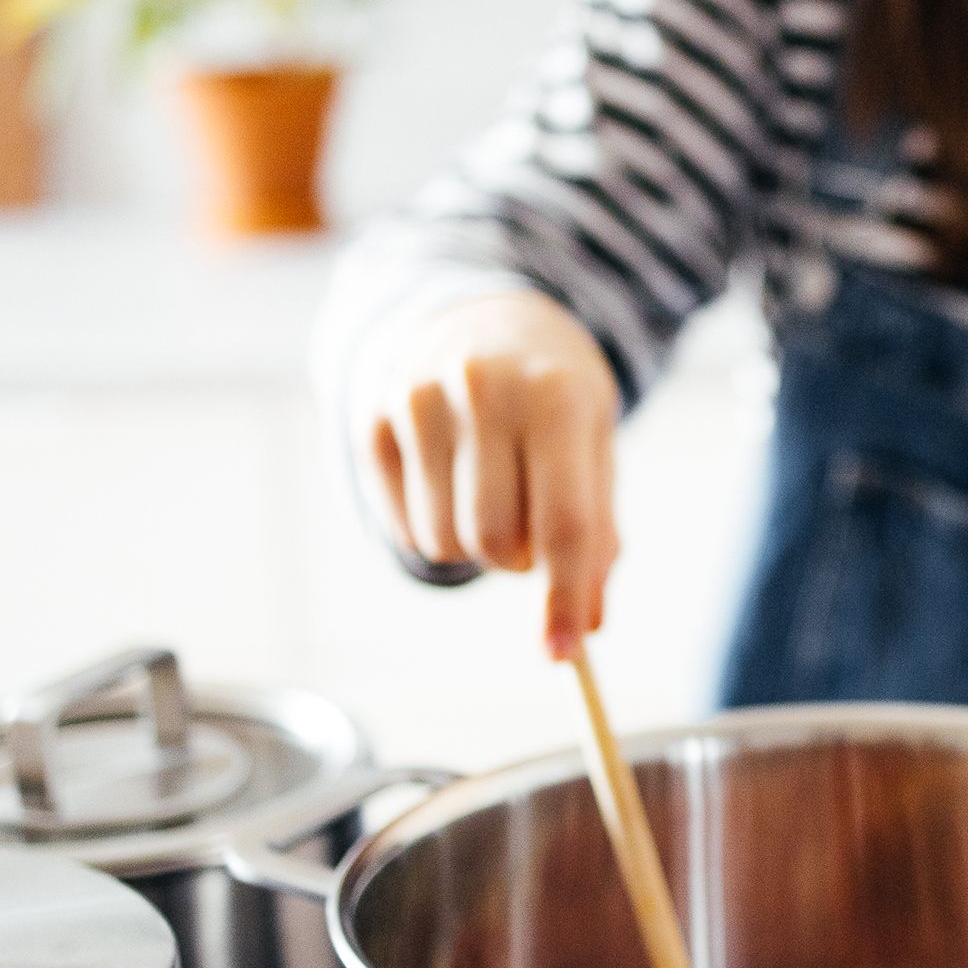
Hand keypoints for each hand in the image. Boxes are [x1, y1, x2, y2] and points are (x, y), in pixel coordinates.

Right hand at [360, 287, 622, 654]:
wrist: (478, 314)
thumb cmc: (551, 394)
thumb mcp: (592, 442)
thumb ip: (595, 531)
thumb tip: (583, 627)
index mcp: (555, 395)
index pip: (564, 522)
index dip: (566, 597)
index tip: (565, 653)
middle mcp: (482, 390)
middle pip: (497, 540)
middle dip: (519, 564)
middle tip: (529, 537)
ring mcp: (417, 400)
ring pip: (443, 540)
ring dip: (473, 547)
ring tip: (489, 498)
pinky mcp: (373, 420)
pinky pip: (403, 527)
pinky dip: (433, 531)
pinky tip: (449, 486)